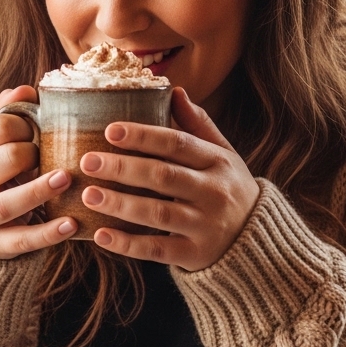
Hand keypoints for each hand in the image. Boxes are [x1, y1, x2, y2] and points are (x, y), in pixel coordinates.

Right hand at [0, 84, 76, 257]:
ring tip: (67, 179)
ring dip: (40, 190)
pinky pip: (23, 240)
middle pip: (5, 161)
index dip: (25, 126)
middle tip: (52, 157)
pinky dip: (48, 234)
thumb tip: (24, 89)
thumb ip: (6, 116)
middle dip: (34, 155)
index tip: (37, 134)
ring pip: (7, 203)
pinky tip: (72, 223)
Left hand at [79, 88, 259, 270]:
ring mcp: (205, 226)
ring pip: (157, 213)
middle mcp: (213, 192)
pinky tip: (101, 235)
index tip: (110, 130)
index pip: (177, 143)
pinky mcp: (195, 255)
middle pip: (163, 176)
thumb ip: (198, 125)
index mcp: (217, 162)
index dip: (143, 136)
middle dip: (122, 168)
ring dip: (120, 204)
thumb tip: (175, 91)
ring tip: (88, 195)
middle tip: (88, 161)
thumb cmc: (229, 188)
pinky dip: (128, 244)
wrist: (257, 239)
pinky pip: (157, 249)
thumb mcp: (223, 154)